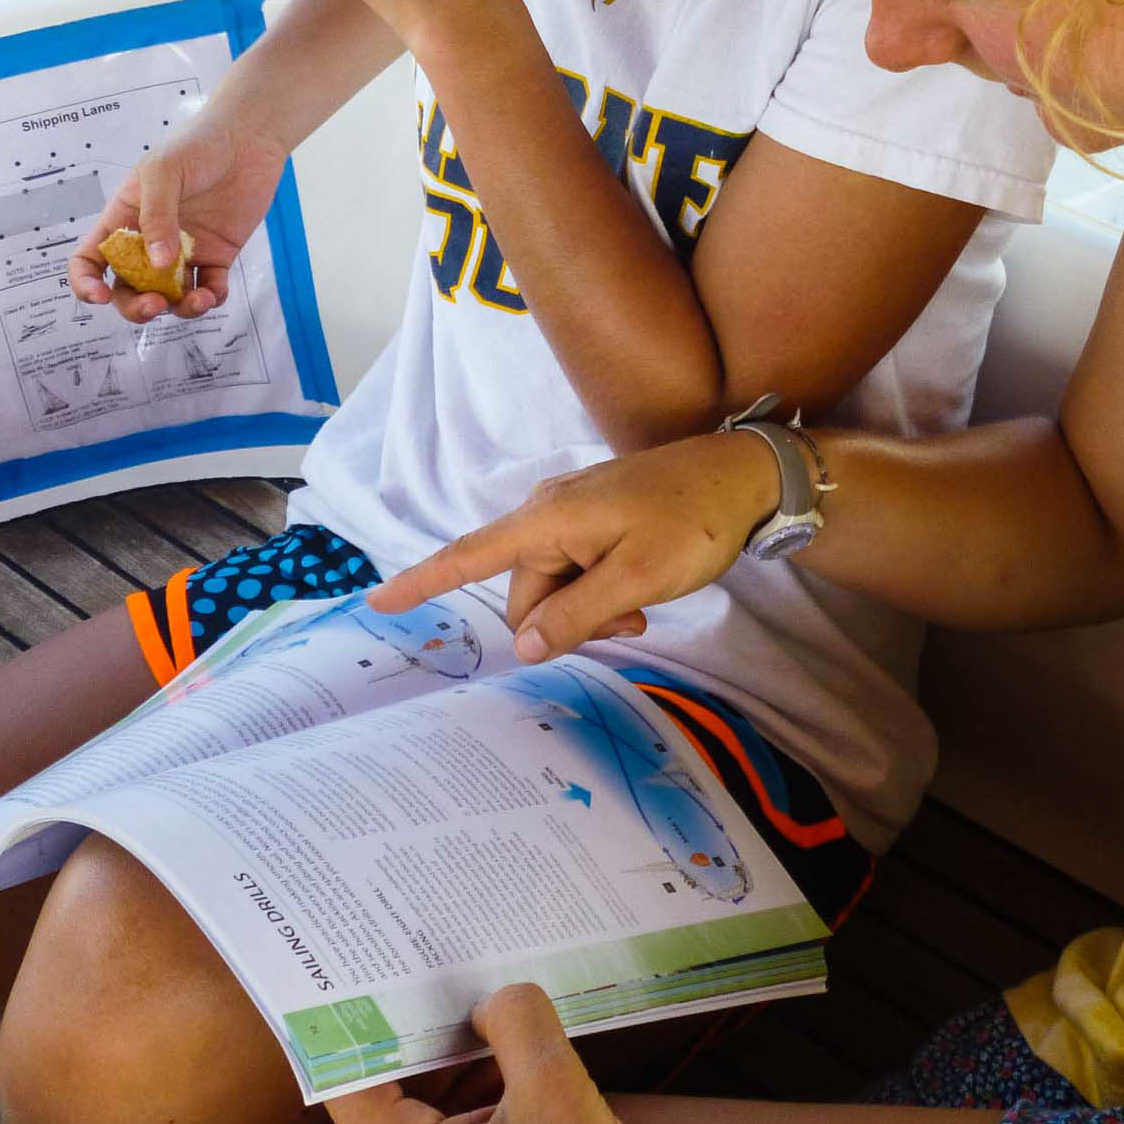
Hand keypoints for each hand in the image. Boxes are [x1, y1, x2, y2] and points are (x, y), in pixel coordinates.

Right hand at [67, 111, 291, 323]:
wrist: (248, 137)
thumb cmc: (197, 145)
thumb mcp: (163, 171)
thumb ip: (157, 216)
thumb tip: (156, 264)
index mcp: (124, 220)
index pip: (90, 260)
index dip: (86, 283)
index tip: (98, 296)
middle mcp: (149, 241)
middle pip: (129, 289)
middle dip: (137, 307)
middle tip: (155, 304)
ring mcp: (183, 252)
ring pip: (170, 297)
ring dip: (179, 309)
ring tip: (198, 300)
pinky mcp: (217, 256)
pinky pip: (209, 289)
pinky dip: (211, 299)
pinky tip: (214, 292)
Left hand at [325, 984, 625, 1123]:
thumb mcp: (557, 1097)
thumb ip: (521, 1028)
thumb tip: (495, 1002)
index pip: (352, 1080)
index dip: (361, 1020)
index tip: (373, 975)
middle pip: (388, 1085)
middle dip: (417, 1028)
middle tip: (432, 972)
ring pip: (422, 1102)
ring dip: (450, 1055)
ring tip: (477, 1004)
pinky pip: (454, 1121)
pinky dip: (475, 1086)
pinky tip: (505, 1049)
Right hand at [366, 430, 781, 661]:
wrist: (748, 478)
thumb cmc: (695, 522)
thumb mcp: (639, 577)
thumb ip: (579, 613)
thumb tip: (525, 645)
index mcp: (548, 519)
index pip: (468, 556)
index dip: (421, 583)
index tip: (376, 602)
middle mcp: (549, 510)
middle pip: (525, 589)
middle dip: (563, 619)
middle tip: (630, 621)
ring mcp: (574, 512)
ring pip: (555, 585)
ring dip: (589, 608)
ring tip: (642, 607)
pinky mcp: (598, 517)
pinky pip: (578, 568)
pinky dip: (600, 590)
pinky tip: (639, 593)